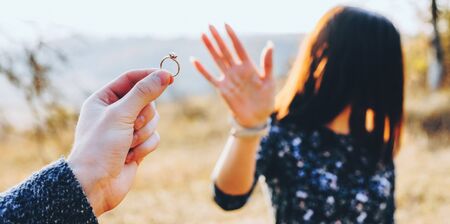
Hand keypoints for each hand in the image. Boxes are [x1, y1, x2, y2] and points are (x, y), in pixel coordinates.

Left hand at [67, 69, 172, 215]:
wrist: (95, 185)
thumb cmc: (99, 147)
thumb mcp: (120, 114)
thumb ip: (143, 93)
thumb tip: (164, 75)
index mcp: (104, 99)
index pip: (131, 78)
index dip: (150, 76)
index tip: (169, 77)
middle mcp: (115, 112)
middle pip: (147, 100)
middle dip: (143, 116)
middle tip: (131, 127)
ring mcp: (127, 130)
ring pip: (153, 120)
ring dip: (143, 134)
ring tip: (127, 145)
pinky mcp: (137, 146)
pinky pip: (154, 137)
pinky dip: (145, 147)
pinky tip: (130, 157)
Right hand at [191, 24, 274, 127]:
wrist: (257, 117)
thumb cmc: (266, 99)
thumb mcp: (269, 80)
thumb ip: (268, 63)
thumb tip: (270, 44)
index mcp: (248, 66)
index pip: (238, 47)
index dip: (232, 36)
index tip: (225, 25)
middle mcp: (236, 70)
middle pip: (225, 50)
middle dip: (217, 38)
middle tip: (209, 25)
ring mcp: (228, 79)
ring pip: (217, 60)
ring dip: (210, 48)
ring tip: (202, 36)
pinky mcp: (222, 89)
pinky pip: (210, 77)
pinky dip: (202, 69)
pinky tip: (194, 60)